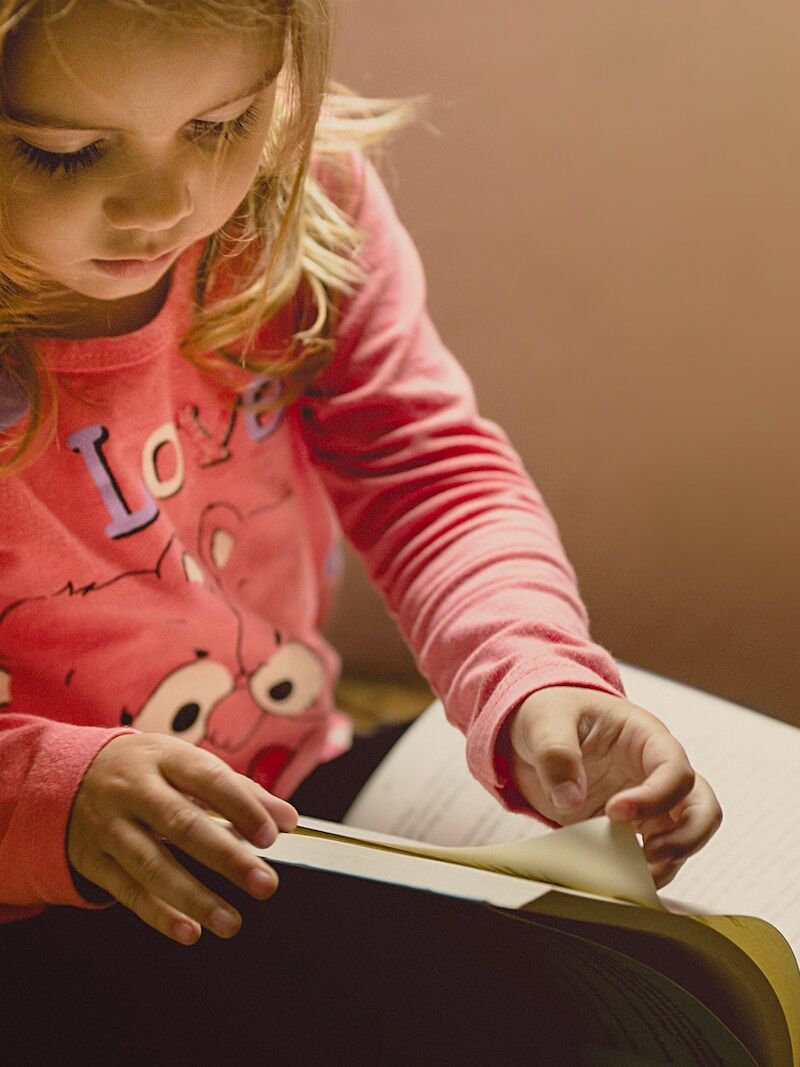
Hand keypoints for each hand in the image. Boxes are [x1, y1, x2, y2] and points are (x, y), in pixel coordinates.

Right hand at [67, 733, 296, 944]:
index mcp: (164, 758)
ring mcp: (109, 826)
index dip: (241, 807)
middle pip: (181, 825)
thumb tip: (286, 819)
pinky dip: (159, 914)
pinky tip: (189, 930)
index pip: (208, 779)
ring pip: (152, 864)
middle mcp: (133, 790)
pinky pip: (127, 891)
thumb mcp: (187, 764)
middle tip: (264, 883)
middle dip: (226, 857)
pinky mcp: (93, 860)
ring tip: (231, 921)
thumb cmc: (148, 771)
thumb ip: (240, 791)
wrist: (70, 776)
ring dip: (194, 897)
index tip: (271, 835)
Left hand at [508, 686, 721, 887]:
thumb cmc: (551, 713)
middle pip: (702, 807)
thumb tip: (570, 798)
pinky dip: (646, 871)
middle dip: (686, 837)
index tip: (614, 811)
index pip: (674, 769)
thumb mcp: (544, 721)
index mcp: (644, 736)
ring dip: (669, 861)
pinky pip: (655, 853)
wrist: (536, 733)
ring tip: (633, 874)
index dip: (654, 796)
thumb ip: (556, 754)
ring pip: (686, 836)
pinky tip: (622, 877)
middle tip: (648, 855)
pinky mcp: (632, 827)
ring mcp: (648, 801)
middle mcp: (656, 771)